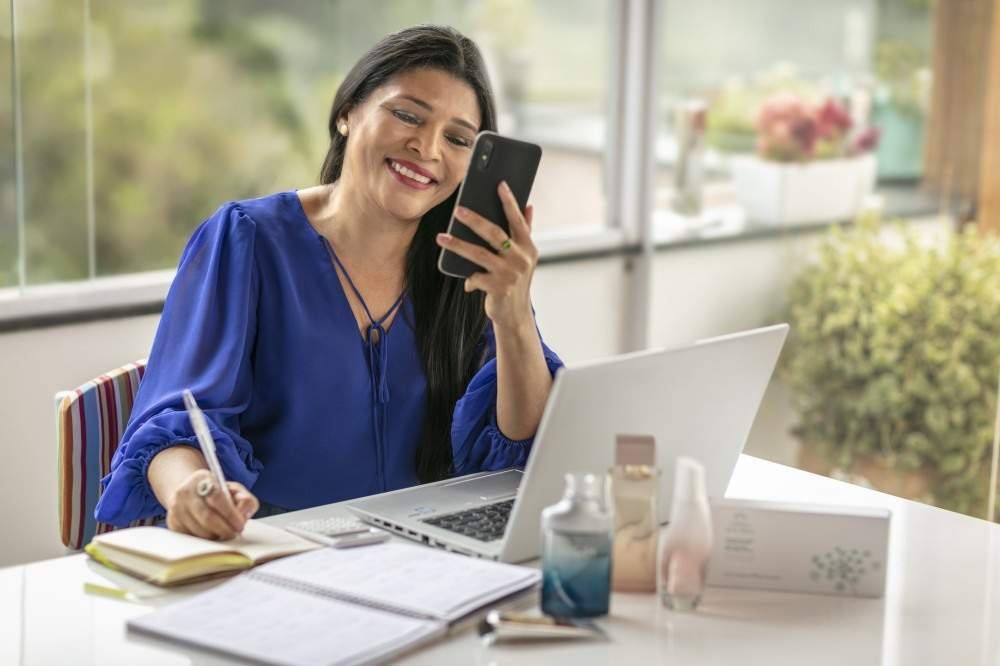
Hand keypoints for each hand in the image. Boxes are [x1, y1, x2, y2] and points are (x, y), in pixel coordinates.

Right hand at [165, 469, 258, 539]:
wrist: (192, 494)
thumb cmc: (217, 493)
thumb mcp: (234, 490)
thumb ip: (246, 501)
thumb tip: (243, 516)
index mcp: (202, 479)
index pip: (217, 497)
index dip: (231, 514)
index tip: (240, 525)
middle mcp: (185, 492)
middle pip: (207, 517)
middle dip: (225, 529)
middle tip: (234, 534)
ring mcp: (176, 508)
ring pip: (199, 531)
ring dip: (215, 536)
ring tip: (224, 533)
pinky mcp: (173, 523)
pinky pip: (192, 538)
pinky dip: (205, 540)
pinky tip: (212, 534)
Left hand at [436, 181, 537, 329]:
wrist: (515, 313)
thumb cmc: (516, 279)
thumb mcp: (524, 256)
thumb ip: (526, 231)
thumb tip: (529, 205)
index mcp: (528, 247)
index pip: (518, 219)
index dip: (509, 201)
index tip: (499, 184)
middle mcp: (521, 259)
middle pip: (494, 233)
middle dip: (475, 220)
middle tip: (458, 210)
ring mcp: (510, 274)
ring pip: (479, 254)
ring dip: (457, 245)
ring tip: (441, 237)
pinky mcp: (498, 289)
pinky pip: (475, 277)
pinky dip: (468, 278)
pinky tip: (462, 277)